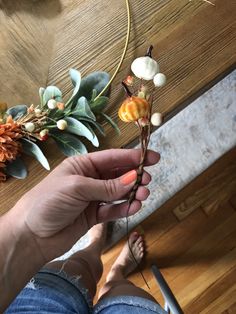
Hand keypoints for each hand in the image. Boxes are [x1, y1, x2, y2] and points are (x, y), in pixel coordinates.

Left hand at [11, 149, 159, 261]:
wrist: (31, 236)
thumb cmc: (48, 202)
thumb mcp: (77, 188)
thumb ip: (107, 186)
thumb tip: (134, 178)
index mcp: (82, 165)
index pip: (112, 158)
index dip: (132, 157)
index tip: (152, 158)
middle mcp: (89, 179)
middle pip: (118, 174)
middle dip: (134, 175)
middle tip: (148, 179)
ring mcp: (92, 198)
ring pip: (118, 192)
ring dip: (132, 192)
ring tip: (144, 194)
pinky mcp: (94, 216)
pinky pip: (113, 209)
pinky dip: (124, 208)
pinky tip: (135, 206)